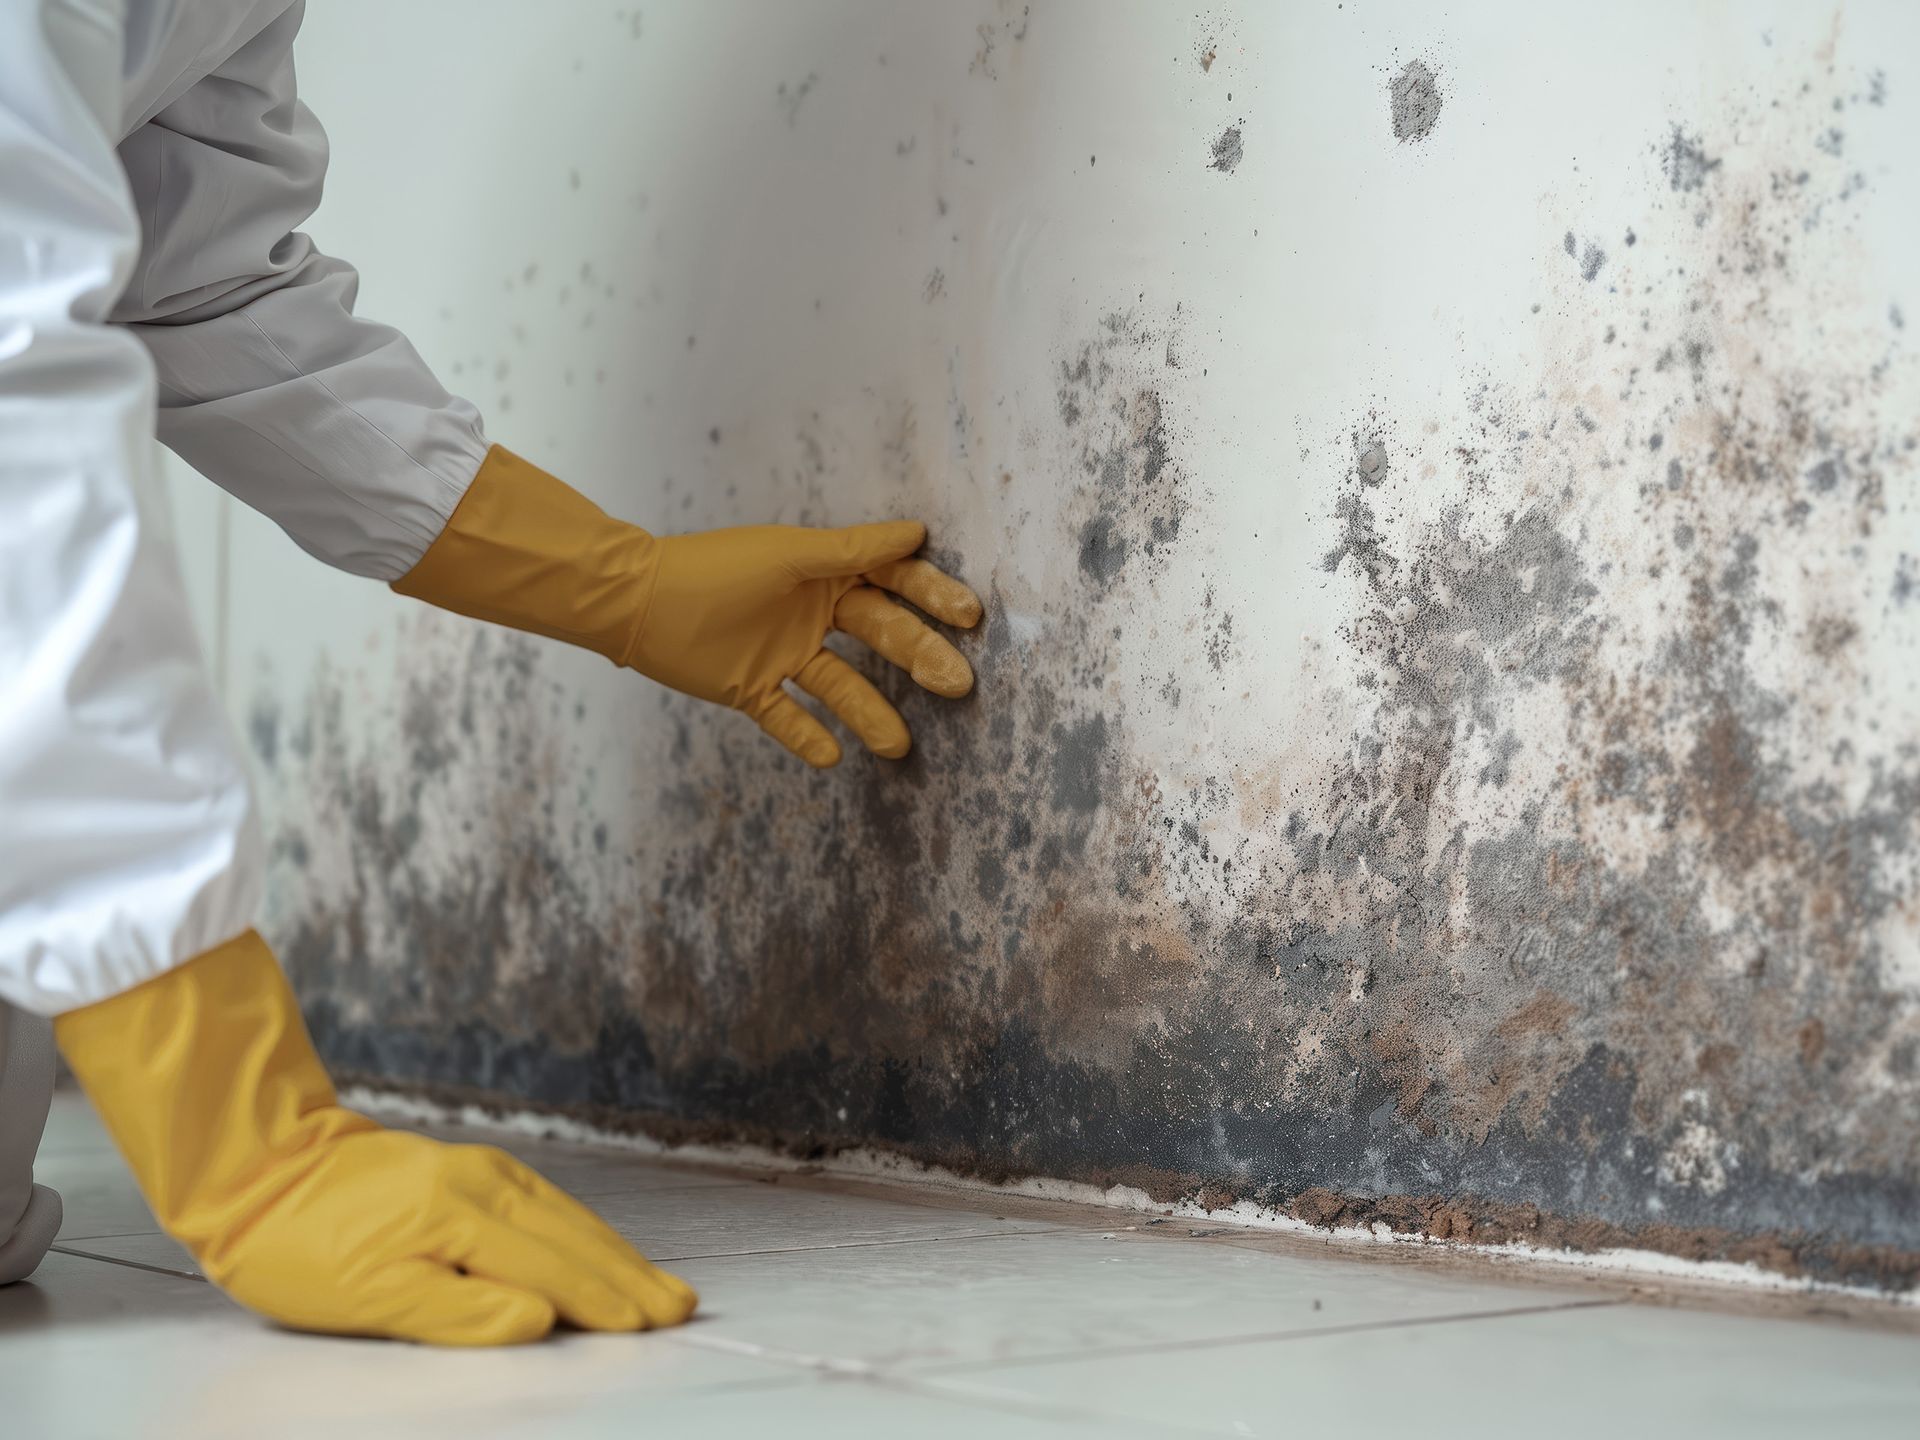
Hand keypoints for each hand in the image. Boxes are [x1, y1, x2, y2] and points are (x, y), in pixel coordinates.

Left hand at [205, 1123, 695, 1344]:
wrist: (257, 1163)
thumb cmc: (298, 1243)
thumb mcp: (366, 1295)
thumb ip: (459, 1310)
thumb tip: (539, 1319)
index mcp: (462, 1215)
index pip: (551, 1269)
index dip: (602, 1302)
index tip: (647, 1326)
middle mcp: (484, 1183)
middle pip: (573, 1238)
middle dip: (629, 1276)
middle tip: (680, 1307)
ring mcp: (480, 1168)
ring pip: (566, 1217)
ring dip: (616, 1252)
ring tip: (657, 1283)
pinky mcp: (469, 1166)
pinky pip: (545, 1201)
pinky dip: (582, 1228)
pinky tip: (596, 1243)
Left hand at [631, 521, 981, 765]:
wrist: (637, 601)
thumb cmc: (715, 567)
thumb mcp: (789, 556)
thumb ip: (852, 551)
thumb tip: (917, 532)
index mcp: (825, 574)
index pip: (893, 584)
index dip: (931, 598)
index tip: (968, 616)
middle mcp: (813, 614)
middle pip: (879, 638)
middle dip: (920, 659)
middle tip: (957, 685)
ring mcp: (785, 654)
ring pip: (841, 687)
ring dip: (870, 714)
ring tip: (897, 746)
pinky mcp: (752, 689)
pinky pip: (789, 717)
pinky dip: (808, 737)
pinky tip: (832, 757)